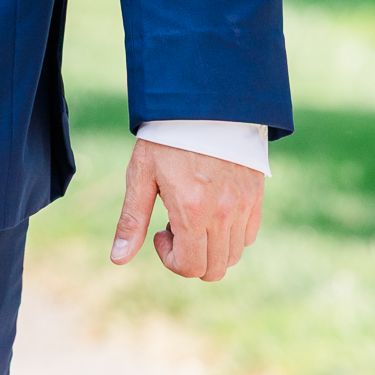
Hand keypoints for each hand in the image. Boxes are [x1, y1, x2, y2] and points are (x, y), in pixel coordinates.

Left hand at [110, 139, 264, 281]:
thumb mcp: (141, 176)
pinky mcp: (256, 196)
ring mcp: (243, 205)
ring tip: (193, 214)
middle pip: (215, 269)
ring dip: (210, 247)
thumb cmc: (164, 139)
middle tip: (175, 225)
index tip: (160, 231)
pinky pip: (248, 235)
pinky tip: (211, 209)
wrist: (201, 104)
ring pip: (233, 255)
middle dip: (191, 258)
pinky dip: (230, 235)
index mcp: (192, 211)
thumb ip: (132, 221)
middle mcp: (223, 213)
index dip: (170, 259)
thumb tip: (118, 259)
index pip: (190, 267)